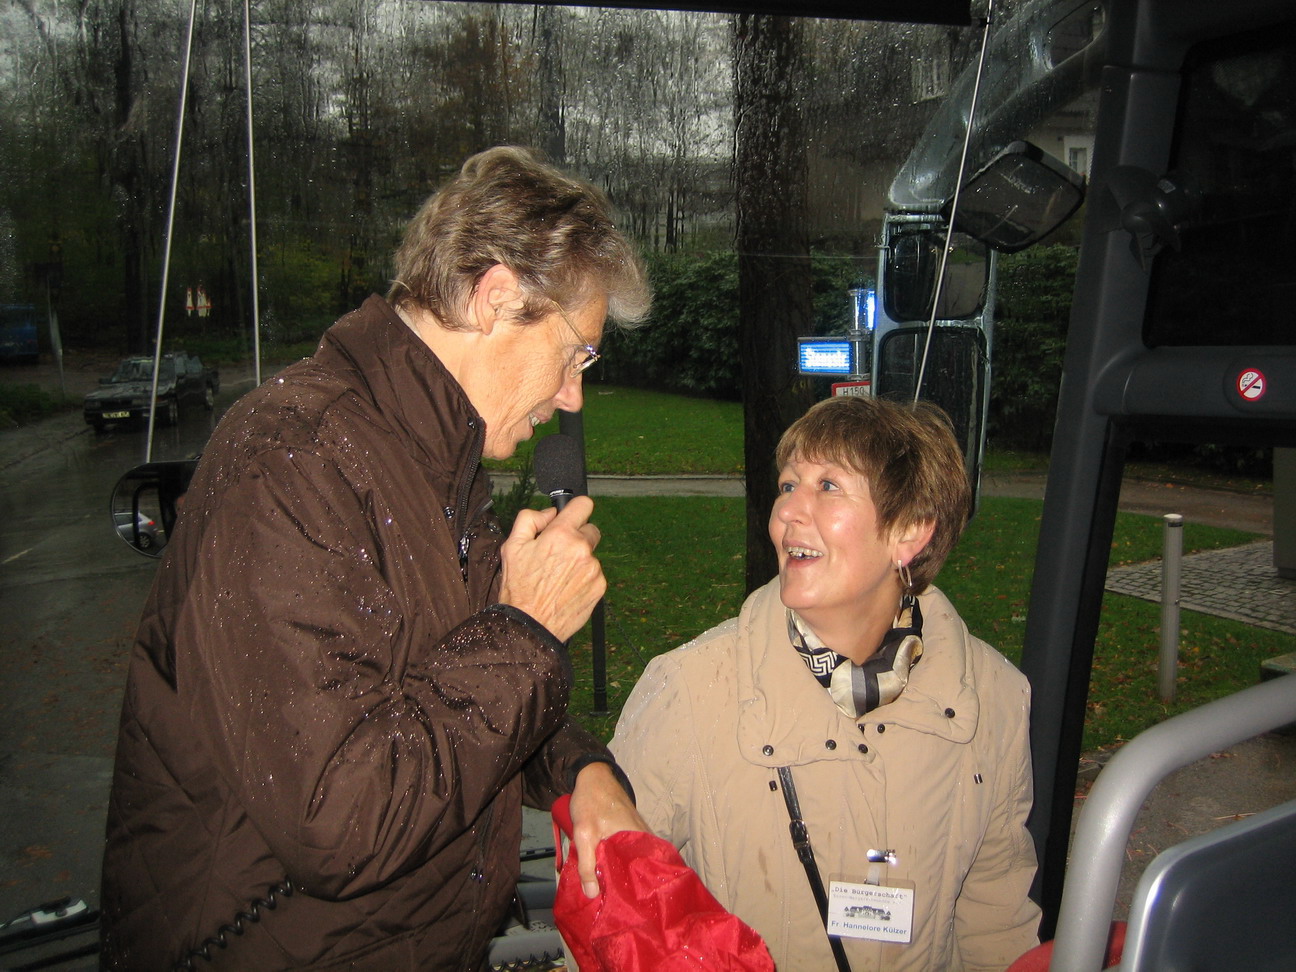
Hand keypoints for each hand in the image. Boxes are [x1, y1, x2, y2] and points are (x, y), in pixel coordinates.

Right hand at [498, 495, 605, 642]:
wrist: (530, 625)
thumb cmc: (519, 588)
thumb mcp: (512, 546)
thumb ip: (530, 519)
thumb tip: (550, 513)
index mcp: (561, 534)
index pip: (584, 505)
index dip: (576, 509)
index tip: (572, 516)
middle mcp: (581, 549)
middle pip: (591, 529)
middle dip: (577, 537)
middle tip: (558, 554)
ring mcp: (593, 568)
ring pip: (591, 555)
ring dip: (579, 561)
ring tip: (558, 577)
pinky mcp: (600, 586)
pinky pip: (595, 574)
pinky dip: (584, 579)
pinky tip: (566, 588)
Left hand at [568, 761, 649, 897]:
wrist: (593, 775)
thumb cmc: (590, 801)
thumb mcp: (584, 833)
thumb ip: (587, 864)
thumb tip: (593, 894)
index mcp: (637, 838)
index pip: (644, 870)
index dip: (637, 888)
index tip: (628, 904)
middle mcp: (644, 835)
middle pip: (640, 866)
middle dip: (630, 883)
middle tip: (620, 901)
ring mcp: (640, 831)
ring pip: (634, 858)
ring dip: (625, 871)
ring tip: (616, 891)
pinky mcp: (633, 829)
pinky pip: (630, 850)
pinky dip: (623, 860)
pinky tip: (614, 871)